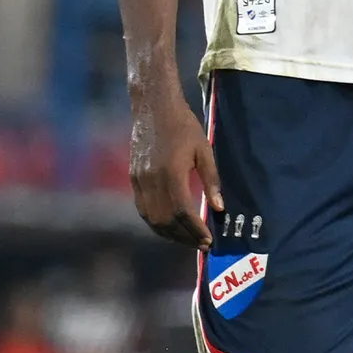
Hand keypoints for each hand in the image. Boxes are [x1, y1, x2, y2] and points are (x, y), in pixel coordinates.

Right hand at [129, 89, 223, 248]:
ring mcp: (140, 181)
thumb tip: (219, 209)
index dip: (195, 230)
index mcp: (171, 173)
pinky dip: (157, 223)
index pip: (183, 212)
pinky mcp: (134, 179)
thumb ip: (212, 181)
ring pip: (152, 219)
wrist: (153, 108)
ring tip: (188, 239)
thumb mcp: (204, 150)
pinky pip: (144, 209)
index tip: (208, 241)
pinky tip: (170, 226)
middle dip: (184, 237)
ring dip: (170, 234)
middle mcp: (152, 181)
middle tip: (201, 244)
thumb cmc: (184, 126)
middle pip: (166, 221)